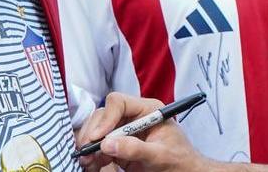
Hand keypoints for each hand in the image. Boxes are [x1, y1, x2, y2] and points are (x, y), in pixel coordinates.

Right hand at [77, 93, 212, 171]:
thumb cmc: (180, 161)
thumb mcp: (160, 155)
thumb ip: (135, 148)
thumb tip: (108, 144)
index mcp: (148, 110)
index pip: (119, 103)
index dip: (106, 118)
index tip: (99, 137)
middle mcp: (134, 117)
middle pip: (104, 116)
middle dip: (93, 133)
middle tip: (87, 152)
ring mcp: (125, 132)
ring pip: (98, 131)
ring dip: (90, 146)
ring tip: (87, 161)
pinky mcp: (119, 147)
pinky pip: (100, 147)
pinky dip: (93, 156)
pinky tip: (92, 165)